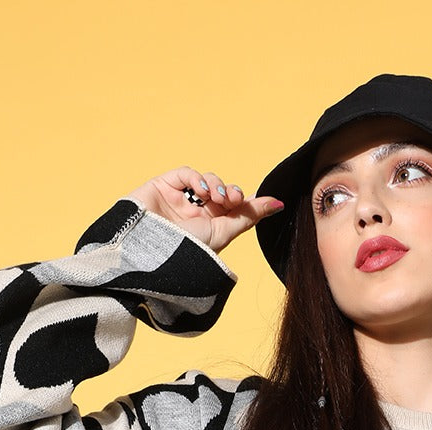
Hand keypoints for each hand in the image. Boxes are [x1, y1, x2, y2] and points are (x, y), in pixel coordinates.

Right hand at [123, 167, 284, 254]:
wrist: (152, 253)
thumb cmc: (187, 250)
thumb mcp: (224, 233)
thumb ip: (249, 216)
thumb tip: (279, 203)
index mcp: (211, 229)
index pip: (232, 207)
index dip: (241, 200)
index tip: (247, 202)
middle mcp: (195, 215)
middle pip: (221, 191)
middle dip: (230, 192)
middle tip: (233, 199)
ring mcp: (179, 200)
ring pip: (206, 180)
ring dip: (216, 185)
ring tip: (216, 197)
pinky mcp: (162, 187)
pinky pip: (185, 174)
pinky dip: (197, 178)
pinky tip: (200, 191)